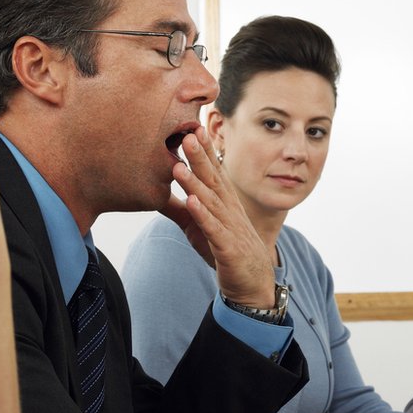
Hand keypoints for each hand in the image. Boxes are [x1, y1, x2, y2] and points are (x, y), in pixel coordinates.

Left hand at [162, 127, 274, 308]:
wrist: (254, 283)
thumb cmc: (228, 251)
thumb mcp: (202, 227)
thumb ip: (183, 210)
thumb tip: (159, 193)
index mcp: (225, 204)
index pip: (215, 173)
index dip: (205, 152)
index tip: (193, 128)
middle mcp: (229, 211)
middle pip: (213, 180)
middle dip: (200, 157)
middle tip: (187, 134)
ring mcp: (230, 228)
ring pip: (210, 202)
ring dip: (195, 183)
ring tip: (179, 166)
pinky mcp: (227, 248)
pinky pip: (213, 229)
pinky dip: (202, 215)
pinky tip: (191, 202)